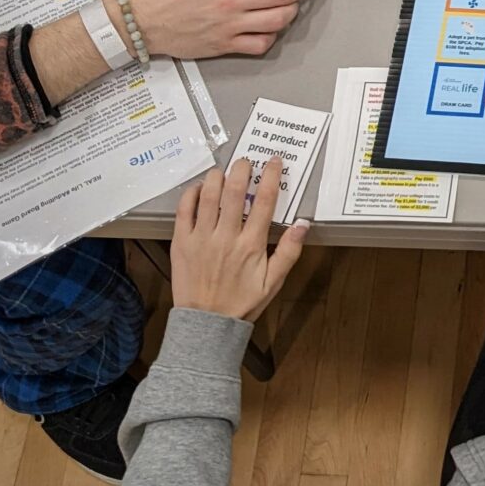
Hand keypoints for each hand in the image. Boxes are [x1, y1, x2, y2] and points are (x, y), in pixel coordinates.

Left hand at [172, 155, 307, 321]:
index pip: (265, 202)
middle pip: (235, 191)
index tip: (274, 161)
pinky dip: (191, 194)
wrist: (207, 324)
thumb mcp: (274, 282)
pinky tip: (198, 189)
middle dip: (242, 169)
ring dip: (216, 177)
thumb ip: (289, 252)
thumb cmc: (242, 302)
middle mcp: (226, 237)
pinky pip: (184, 210)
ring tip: (222, 171)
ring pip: (208, 195)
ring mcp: (201, 238)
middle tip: (245, 161)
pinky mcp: (181, 242)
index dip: (271, 177)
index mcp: (251, 245)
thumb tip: (303, 223)